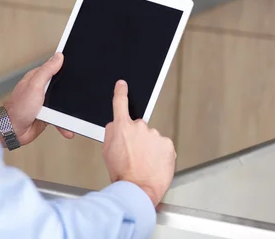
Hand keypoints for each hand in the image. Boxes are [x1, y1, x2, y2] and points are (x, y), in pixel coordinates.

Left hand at [1, 53, 73, 145]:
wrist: (13, 130)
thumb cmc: (18, 108)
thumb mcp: (35, 85)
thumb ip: (47, 71)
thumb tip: (58, 57)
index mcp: (37, 77)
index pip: (54, 67)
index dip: (65, 65)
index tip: (77, 66)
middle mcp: (40, 89)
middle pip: (61, 85)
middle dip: (68, 90)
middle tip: (76, 93)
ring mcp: (44, 102)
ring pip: (62, 102)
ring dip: (67, 108)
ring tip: (72, 113)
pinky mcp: (47, 115)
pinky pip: (60, 116)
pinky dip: (63, 121)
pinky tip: (66, 125)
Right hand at [102, 80, 175, 206]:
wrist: (138, 189)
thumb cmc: (122, 174)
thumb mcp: (106, 151)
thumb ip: (111, 133)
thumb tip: (116, 125)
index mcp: (122, 127)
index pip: (120, 103)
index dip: (121, 92)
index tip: (122, 85)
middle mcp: (139, 127)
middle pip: (138, 127)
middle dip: (137, 137)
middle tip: (134, 154)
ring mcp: (155, 135)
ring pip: (151, 138)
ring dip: (149, 147)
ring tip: (144, 163)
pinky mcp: (168, 144)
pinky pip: (162, 146)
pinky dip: (159, 154)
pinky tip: (153, 164)